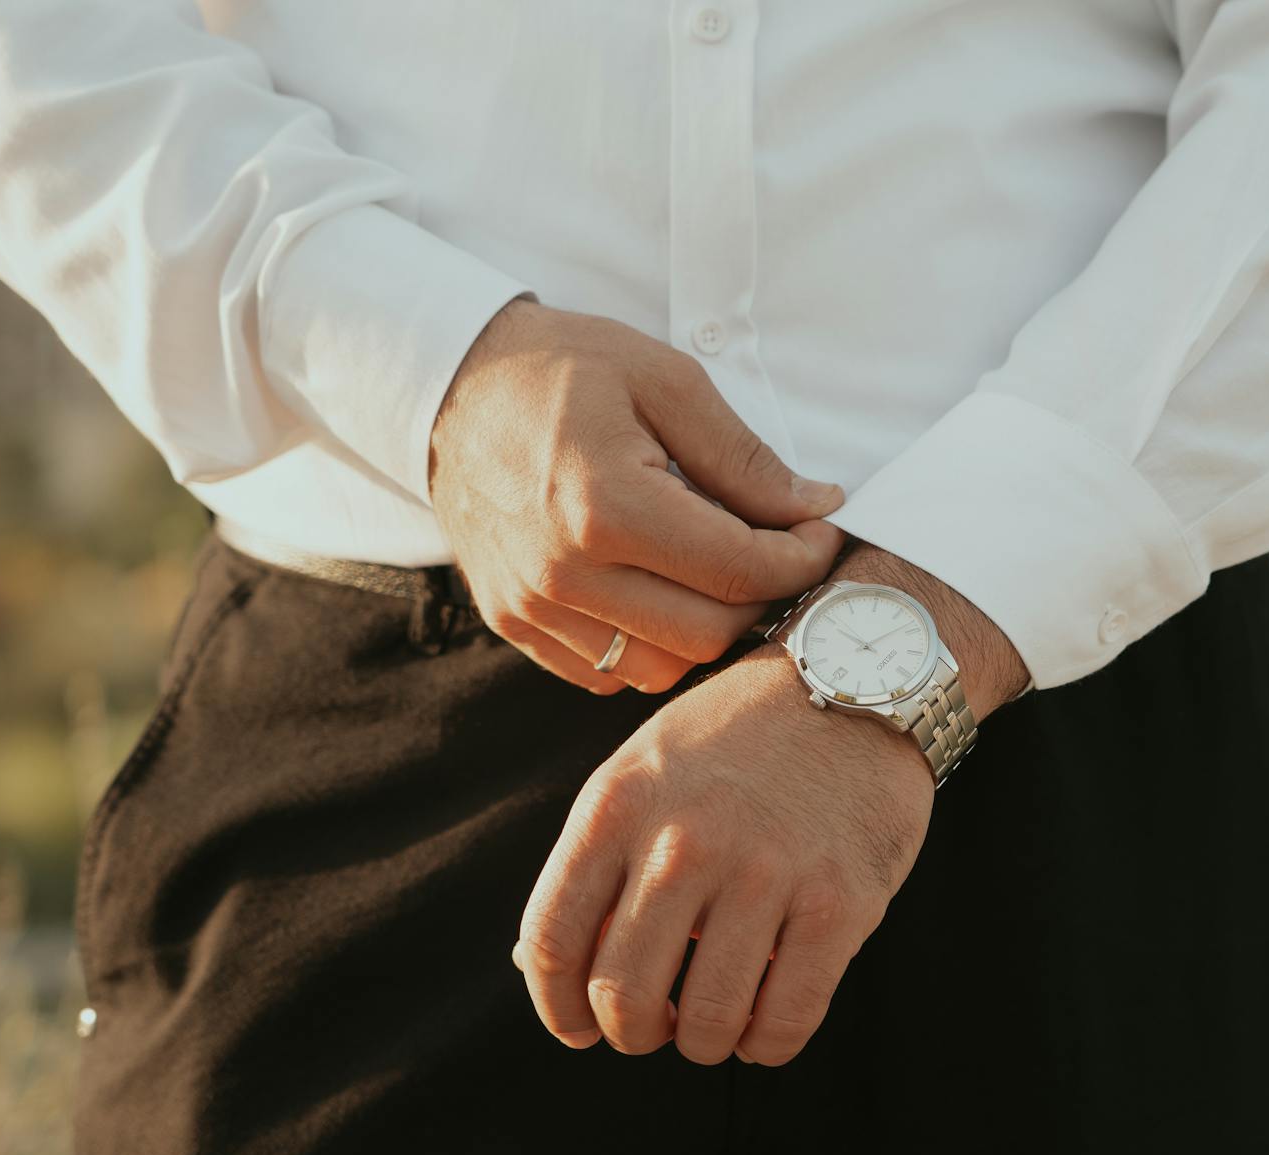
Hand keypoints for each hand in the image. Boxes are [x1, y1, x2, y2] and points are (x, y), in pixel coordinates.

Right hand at [428, 298, 845, 693]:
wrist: (449, 386)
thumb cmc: (559, 369)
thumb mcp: (664, 381)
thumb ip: (744, 457)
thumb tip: (817, 508)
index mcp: (605, 506)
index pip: (739, 571)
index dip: (802, 558)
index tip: (819, 529)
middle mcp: (564, 572)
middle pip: (708, 635)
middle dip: (761, 598)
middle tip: (774, 550)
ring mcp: (532, 605)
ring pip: (660, 668)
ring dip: (705, 629)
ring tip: (712, 571)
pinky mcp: (514, 621)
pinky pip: (607, 671)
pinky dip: (648, 644)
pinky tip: (656, 588)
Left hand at [511, 651, 935, 1064]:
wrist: (858, 674)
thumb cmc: (739, 734)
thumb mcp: (645, 769)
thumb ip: (597, 860)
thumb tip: (546, 968)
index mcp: (618, 805)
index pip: (553, 941)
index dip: (558, 1006)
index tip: (578, 1027)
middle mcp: (684, 841)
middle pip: (624, 994)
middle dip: (633, 1032)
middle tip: (654, 1027)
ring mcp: (765, 874)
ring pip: (706, 1022)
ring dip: (702, 1043)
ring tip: (712, 1026)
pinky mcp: (840, 903)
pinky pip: (786, 1021)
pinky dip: (766, 1045)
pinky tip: (763, 1027)